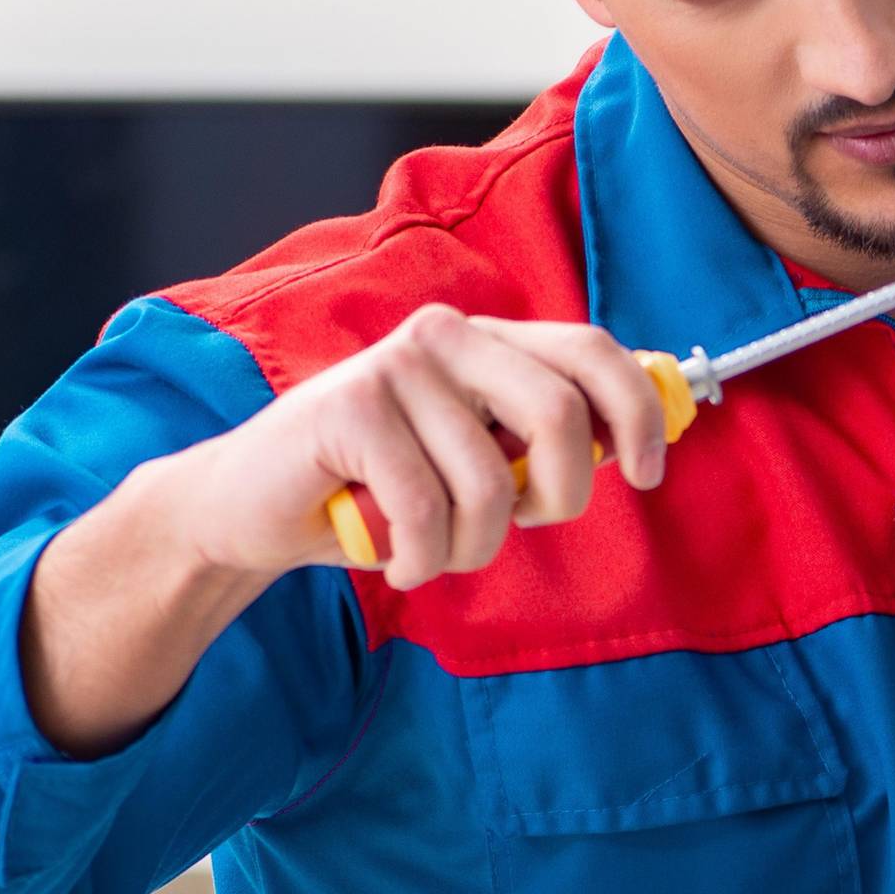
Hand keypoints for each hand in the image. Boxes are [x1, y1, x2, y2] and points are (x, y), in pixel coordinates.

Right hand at [161, 304, 674, 590]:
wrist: (250, 507)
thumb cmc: (374, 491)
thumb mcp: (469, 460)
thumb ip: (531, 443)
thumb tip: (626, 446)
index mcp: (487, 340)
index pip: (592, 352)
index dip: (636, 413)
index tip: (644, 474)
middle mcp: (446, 335)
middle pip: (558, 416)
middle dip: (557, 498)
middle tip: (521, 528)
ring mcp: (396, 366)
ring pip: (490, 484)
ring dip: (472, 548)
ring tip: (433, 552)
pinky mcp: (351, 408)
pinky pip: (426, 509)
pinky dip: (421, 558)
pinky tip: (397, 558)